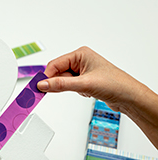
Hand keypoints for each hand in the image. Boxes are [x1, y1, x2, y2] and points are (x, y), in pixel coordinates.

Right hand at [37, 46, 157, 148]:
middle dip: (56, 83)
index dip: (46, 76)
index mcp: (80, 54)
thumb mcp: (84, 84)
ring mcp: (82, 71)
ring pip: (63, 80)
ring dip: (66, 88)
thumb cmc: (115, 84)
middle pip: (57, 72)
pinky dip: (72, 91)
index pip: (55, 64)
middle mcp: (80, 61)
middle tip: (46, 93)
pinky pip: (69, 85)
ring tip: (80, 90)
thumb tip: (43, 84)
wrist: (129, 97)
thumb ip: (61, 84)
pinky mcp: (84, 81)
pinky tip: (84, 92)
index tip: (38, 87)